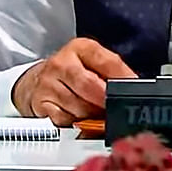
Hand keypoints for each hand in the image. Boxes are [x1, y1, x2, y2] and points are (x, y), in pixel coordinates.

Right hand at [12, 38, 136, 125]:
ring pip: (79, 107)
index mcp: (81, 47)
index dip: (123, 79)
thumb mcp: (93, 62)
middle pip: (90, 86)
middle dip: (106, 101)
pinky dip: (76, 123)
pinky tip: (78, 116)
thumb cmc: (73, 71)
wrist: (38, 81)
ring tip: (97, 112)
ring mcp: (49, 83)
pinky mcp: (40, 103)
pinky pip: (65, 120)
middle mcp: (61, 63)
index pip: (108, 62)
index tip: (133, 92)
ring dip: (92, 115)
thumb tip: (134, 87)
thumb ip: (113, 72)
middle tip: (115, 108)